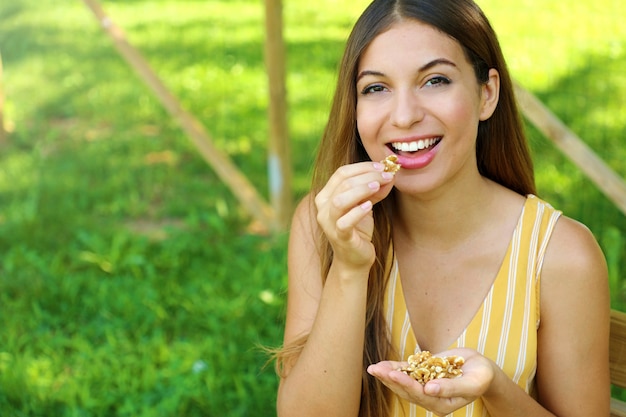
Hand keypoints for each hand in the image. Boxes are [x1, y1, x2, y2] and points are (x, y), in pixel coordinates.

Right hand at [314, 162, 394, 270]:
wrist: (354, 258)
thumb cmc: (358, 229)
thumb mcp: (365, 204)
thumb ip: (374, 190)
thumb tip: (389, 174)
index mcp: (326, 196)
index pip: (341, 173)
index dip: (362, 167)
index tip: (382, 166)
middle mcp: (323, 208)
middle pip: (343, 183)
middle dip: (367, 176)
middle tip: (387, 175)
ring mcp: (328, 223)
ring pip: (340, 200)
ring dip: (360, 190)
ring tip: (377, 186)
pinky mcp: (339, 237)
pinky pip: (345, 222)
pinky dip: (357, 212)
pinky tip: (369, 206)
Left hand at [367, 349, 495, 415]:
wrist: (481, 368)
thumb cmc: (481, 376)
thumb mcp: (472, 383)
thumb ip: (452, 388)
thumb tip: (430, 389)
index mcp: (442, 404)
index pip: (421, 395)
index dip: (407, 384)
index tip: (394, 374)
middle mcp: (431, 397)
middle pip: (407, 390)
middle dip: (391, 379)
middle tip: (377, 370)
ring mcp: (426, 386)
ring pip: (403, 382)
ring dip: (388, 374)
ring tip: (374, 368)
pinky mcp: (424, 374)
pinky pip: (407, 372)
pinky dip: (394, 367)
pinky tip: (382, 365)